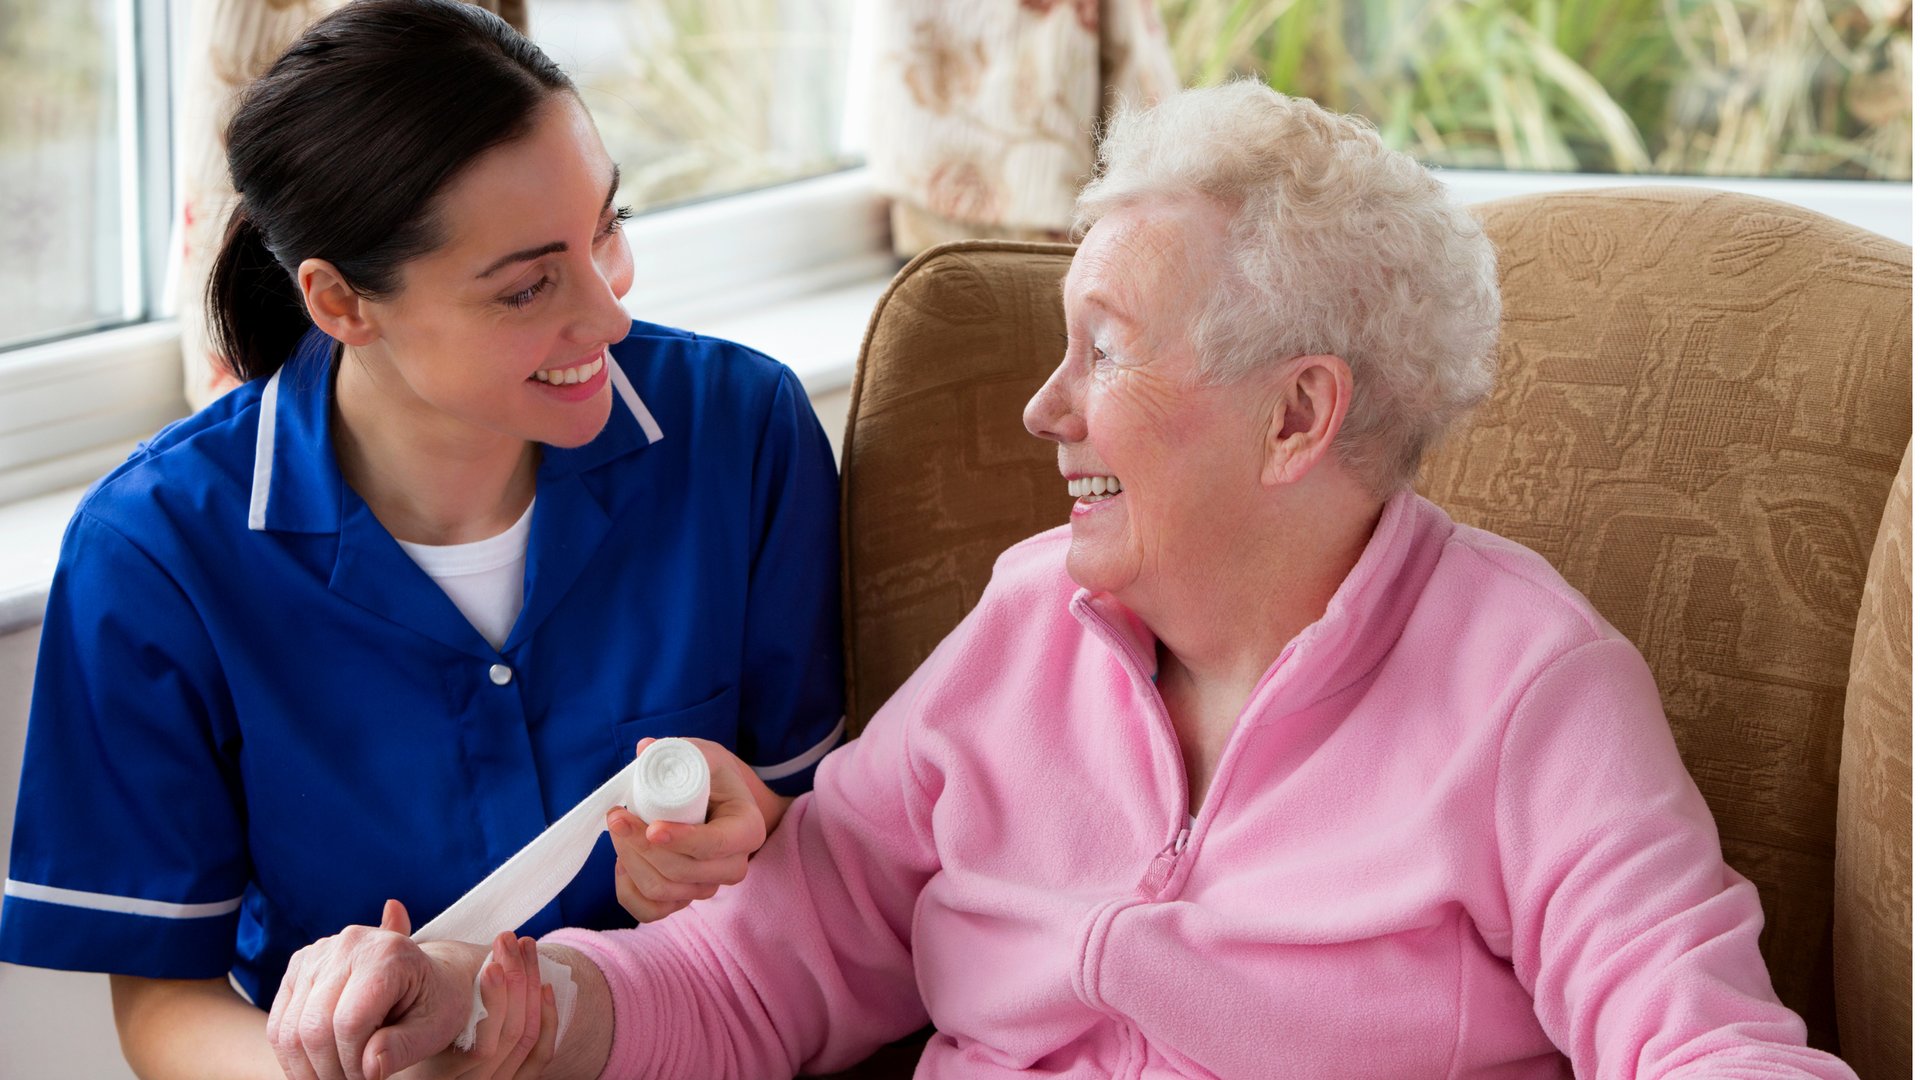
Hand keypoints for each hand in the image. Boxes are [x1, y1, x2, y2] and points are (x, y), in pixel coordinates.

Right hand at [268, 899, 479, 1079]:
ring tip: (338, 1077)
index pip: (350, 1023)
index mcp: (388, 953)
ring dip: (308, 1068)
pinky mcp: (298, 966)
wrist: (431, 975)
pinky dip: (293, 1056)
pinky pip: (279, 1024)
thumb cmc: (437, 1002)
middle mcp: (348, 944)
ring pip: (289, 1030)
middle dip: (330, 1070)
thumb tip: (369, 1068)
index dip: (354, 1064)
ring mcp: (317, 952)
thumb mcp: (434, 1028)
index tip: (371, 1079)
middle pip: (314, 1028)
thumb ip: (403, 1047)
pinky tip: (319, 1068)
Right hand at [393, 934, 555, 1079]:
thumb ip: (394, 963)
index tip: (494, 963)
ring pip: (525, 1040)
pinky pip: (539, 1056)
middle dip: (517, 982)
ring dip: (532, 988)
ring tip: (525, 946)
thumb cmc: (384, 1032)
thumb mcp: (384, 1006)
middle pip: (510, 1036)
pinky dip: (548, 1019)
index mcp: (433, 1071)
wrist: (407, 1063)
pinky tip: (545, 985)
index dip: (495, 999)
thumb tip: (393, 905)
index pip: (482, 1043)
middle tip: (509, 939)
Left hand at [608, 737, 792, 921]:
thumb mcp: (702, 756)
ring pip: (662, 891)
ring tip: (618, 829)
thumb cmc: (711, 776)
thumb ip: (676, 751)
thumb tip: (644, 748)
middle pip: (683, 872)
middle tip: (616, 815)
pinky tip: (622, 862)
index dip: (682, 841)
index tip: (650, 828)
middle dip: (641, 846)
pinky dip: (629, 890)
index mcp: (748, 828)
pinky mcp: (684, 899)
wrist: (717, 802)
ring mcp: (709, 887)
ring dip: (630, 861)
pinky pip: (651, 912)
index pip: (716, 845)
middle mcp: (734, 865)